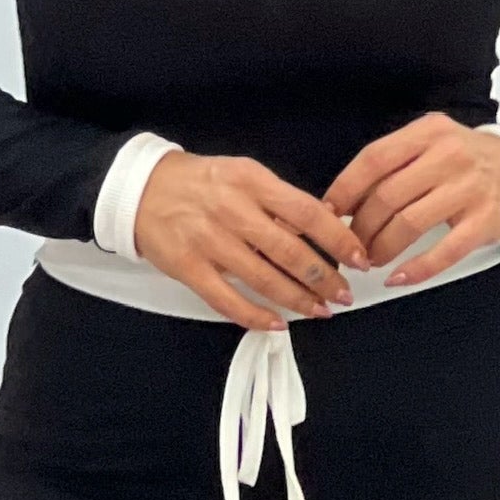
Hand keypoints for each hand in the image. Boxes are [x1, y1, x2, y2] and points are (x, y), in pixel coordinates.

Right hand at [132, 151, 372, 332]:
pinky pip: (227, 299)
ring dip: (298, 299)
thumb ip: (279, 200)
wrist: (140, 189)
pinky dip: (256, 316)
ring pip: (263, 279)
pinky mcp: (188, 268)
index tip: (359, 257)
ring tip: (320, 311)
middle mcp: (232, 210)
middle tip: (344, 294)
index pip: (306, 211)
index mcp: (251, 181)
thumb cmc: (201, 182)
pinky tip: (277, 324)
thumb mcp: (243, 175)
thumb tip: (324, 227)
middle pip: (289, 250)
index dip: (337, 238)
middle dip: (324, 277)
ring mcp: (208, 241)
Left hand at [320, 113, 499, 287]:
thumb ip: (394, 164)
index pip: (374, 159)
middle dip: (361, 227)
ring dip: (382, 248)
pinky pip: (444, 250)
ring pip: (409, 223)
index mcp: (428, 133)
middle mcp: (448, 155)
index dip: (345, 189)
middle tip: (351, 246)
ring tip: (371, 260)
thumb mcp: (432, 144)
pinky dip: (417, 268)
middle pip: (387, 195)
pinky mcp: (485, 220)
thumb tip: (345, 200)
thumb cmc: (468, 161)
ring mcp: (469, 187)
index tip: (329, 211)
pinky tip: (399, 277)